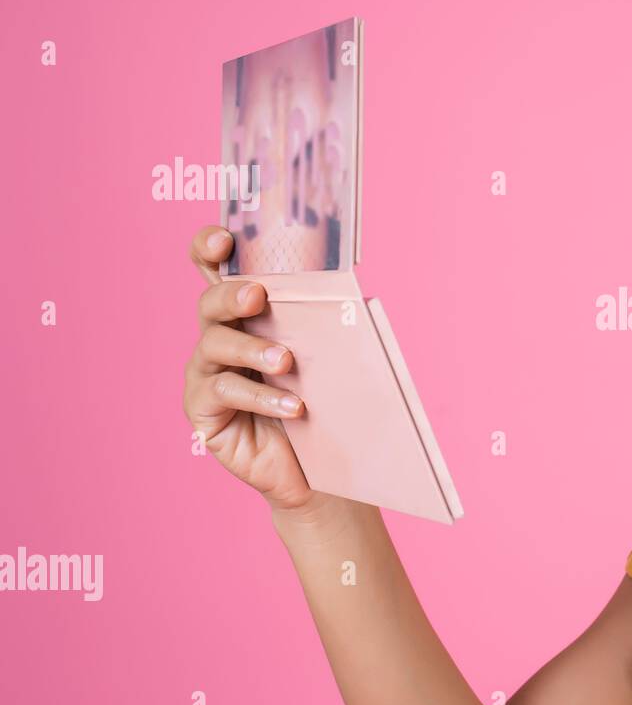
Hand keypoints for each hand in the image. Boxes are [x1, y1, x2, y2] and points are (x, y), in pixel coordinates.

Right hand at [182, 226, 326, 515]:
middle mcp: (218, 336)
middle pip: (210, 303)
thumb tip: (354, 294)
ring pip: (215, 345)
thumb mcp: (323, 357)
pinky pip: (223, 392)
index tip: (225, 239)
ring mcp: (205, 372)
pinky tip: (292, 405)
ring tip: (286, 361)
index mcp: (245, 314)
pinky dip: (261, 396)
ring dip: (252, 349)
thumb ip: (320, 324)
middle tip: (257, 296)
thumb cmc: (321, 401)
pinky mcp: (203, 409)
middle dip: (231, 294)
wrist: (317, 465)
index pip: (216, 270)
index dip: (210, 249)